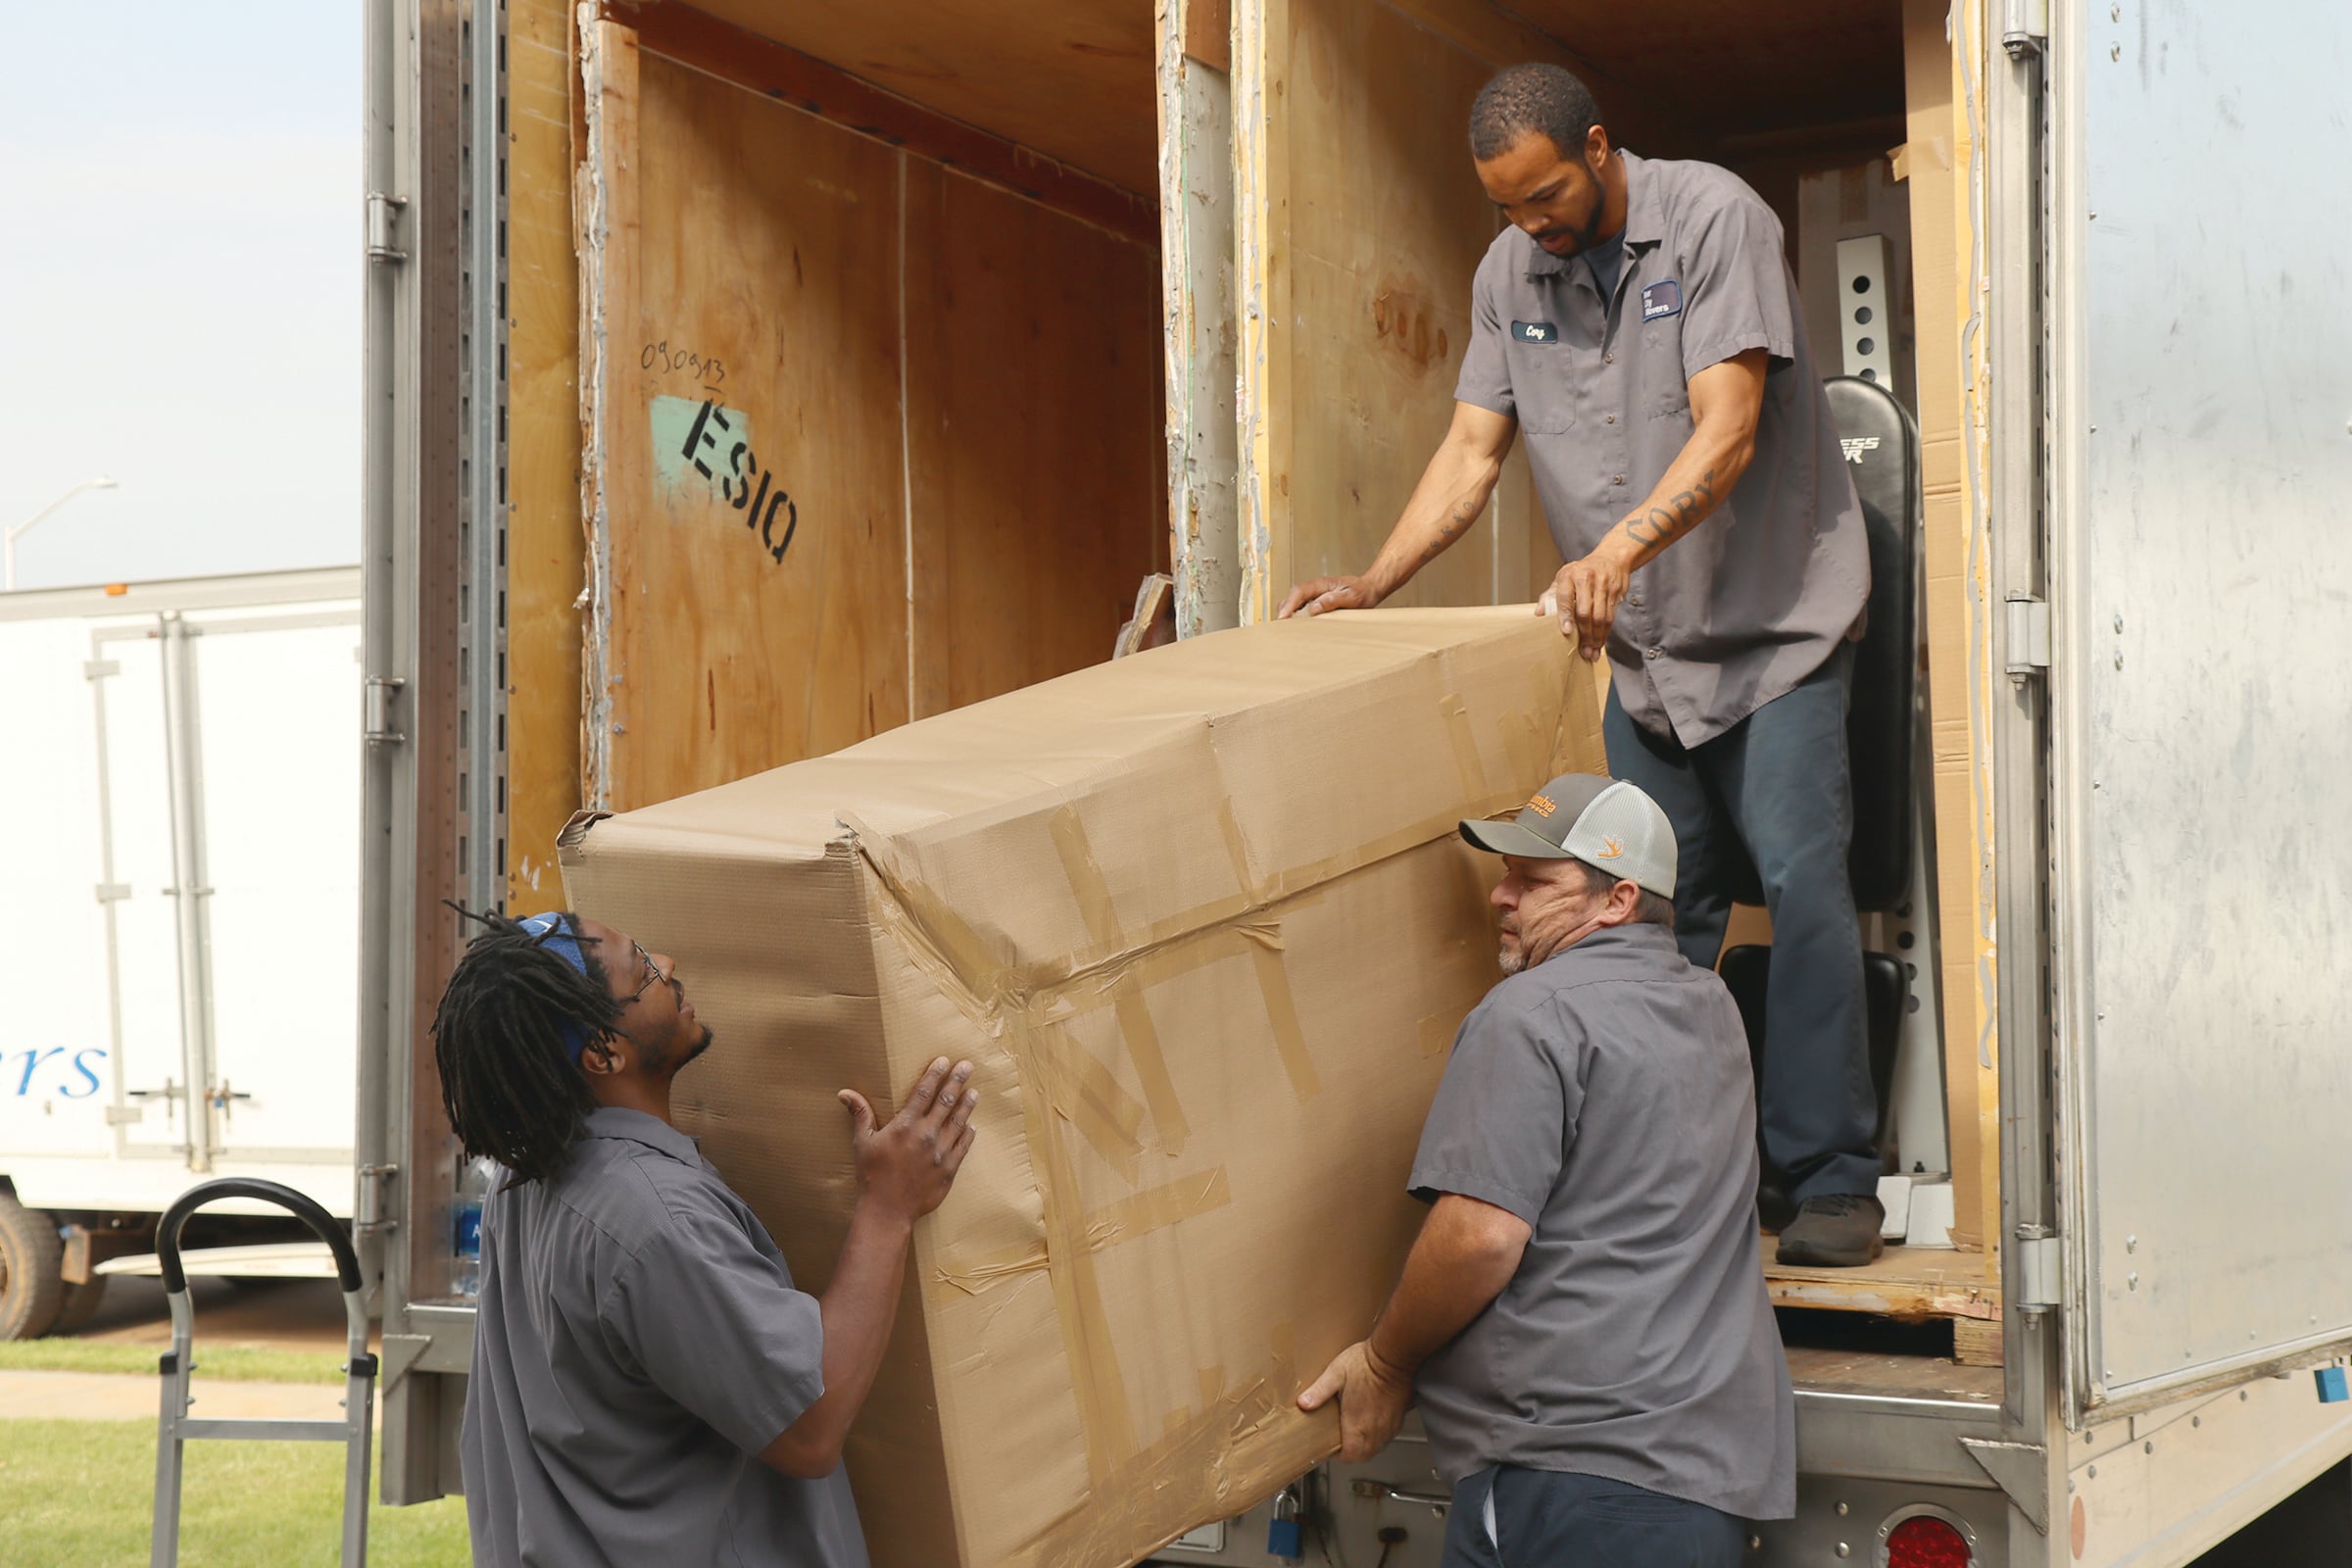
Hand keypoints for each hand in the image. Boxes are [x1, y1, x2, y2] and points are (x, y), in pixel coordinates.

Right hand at [839, 1057, 977, 1223]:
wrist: (888, 1210)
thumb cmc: (872, 1175)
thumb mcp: (863, 1142)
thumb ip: (860, 1114)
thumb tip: (844, 1093)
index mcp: (905, 1126)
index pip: (924, 1092)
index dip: (935, 1074)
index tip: (944, 1061)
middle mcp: (926, 1135)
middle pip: (946, 1102)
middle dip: (957, 1081)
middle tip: (967, 1066)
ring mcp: (940, 1152)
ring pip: (958, 1122)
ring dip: (967, 1105)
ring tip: (974, 1092)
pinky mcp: (949, 1169)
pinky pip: (963, 1147)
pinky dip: (968, 1135)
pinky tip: (971, 1126)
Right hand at [1276, 575, 1381, 619]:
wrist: (1369, 588)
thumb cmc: (1362, 592)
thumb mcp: (1351, 597)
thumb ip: (1332, 601)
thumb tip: (1313, 608)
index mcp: (1321, 584)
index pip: (1299, 591)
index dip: (1289, 604)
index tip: (1283, 618)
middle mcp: (1315, 587)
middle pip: (1292, 596)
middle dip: (1283, 610)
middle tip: (1280, 628)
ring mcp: (1314, 593)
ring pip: (1294, 601)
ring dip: (1287, 613)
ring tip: (1285, 629)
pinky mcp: (1316, 600)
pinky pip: (1300, 605)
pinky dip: (1294, 614)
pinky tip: (1295, 626)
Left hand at [1296, 1339, 1413, 1461]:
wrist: (1394, 1356)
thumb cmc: (1367, 1363)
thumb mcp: (1336, 1374)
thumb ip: (1319, 1391)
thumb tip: (1304, 1403)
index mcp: (1358, 1424)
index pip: (1350, 1455)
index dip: (1340, 1454)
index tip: (1333, 1445)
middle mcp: (1376, 1429)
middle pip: (1364, 1455)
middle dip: (1352, 1451)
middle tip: (1342, 1439)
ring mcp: (1389, 1425)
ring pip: (1377, 1447)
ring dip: (1365, 1444)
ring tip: (1355, 1430)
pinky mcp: (1398, 1418)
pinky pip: (1387, 1436)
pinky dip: (1377, 1434)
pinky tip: (1371, 1420)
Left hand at [1537, 540, 1636, 662]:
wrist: (1611, 558)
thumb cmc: (1583, 570)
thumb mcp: (1563, 577)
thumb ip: (1550, 595)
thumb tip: (1538, 613)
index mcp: (1569, 576)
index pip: (1565, 597)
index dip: (1565, 616)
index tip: (1566, 631)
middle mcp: (1587, 579)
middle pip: (1586, 611)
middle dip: (1585, 634)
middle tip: (1583, 650)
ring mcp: (1603, 586)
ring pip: (1600, 617)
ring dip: (1597, 637)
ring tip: (1592, 651)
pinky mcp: (1616, 593)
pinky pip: (1610, 616)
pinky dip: (1605, 632)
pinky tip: (1600, 642)